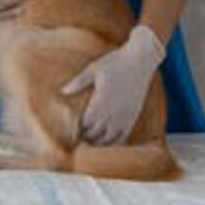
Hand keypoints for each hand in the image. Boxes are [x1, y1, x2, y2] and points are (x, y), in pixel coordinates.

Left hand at [61, 24, 164, 145]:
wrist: (141, 61)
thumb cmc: (116, 62)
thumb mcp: (94, 69)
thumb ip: (79, 82)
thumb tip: (63, 91)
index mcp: (100, 103)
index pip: (85, 125)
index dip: (76, 130)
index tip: (69, 133)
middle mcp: (112, 114)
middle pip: (95, 135)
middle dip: (85, 138)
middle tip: (76, 139)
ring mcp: (124, 117)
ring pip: (108, 140)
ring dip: (98, 143)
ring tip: (89, 142)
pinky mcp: (133, 117)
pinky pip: (123, 137)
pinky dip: (114, 143)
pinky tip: (106, 142)